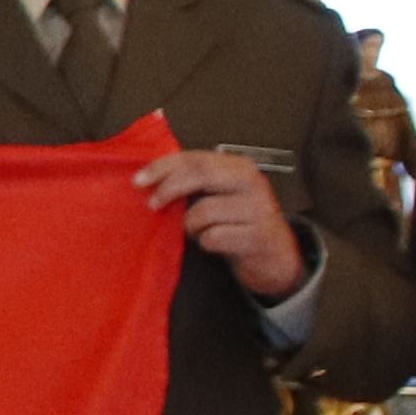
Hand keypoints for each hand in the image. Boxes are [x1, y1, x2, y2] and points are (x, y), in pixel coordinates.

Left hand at [138, 146, 308, 302]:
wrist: (276, 256)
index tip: (139, 179)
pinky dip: (206, 243)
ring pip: (203, 212)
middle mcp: (251, 182)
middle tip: (153, 204)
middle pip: (200, 175)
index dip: (164, 167)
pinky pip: (214, 238)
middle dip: (169, 189)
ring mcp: (258, 209)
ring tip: (199, 231)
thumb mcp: (222, 195)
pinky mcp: (257, 236)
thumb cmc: (241, 223)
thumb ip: (195, 182)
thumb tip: (150, 178)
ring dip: (191, 226)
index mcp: (239, 167)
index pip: (196, 158)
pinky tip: (214, 244)